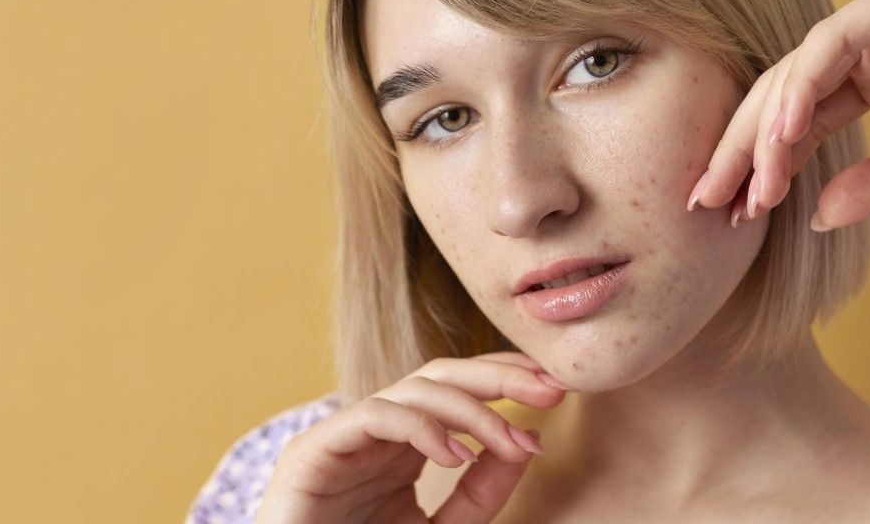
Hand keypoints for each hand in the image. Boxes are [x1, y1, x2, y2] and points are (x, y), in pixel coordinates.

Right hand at [253, 351, 568, 523]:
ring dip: (473, 410)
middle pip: (442, 375)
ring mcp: (343, 436)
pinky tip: (456, 455)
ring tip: (512, 442)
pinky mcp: (314, 450)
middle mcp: (375, 431)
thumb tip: (528, 444)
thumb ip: (480, 494)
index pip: (458, 389)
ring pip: (415, 390)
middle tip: (551, 389)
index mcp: (402, 444)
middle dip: (500, 375)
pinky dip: (420, 427)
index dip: (506, 378)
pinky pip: (374, 415)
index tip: (556, 389)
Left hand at [689, 0, 869, 230]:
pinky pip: (832, 43)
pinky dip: (803, 86)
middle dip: (740, 150)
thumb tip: (818, 215)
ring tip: (747, 183)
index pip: (798, 124)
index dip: (763, 167)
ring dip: (767, 130)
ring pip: (797, 72)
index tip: (731, 213)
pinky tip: (783, 133)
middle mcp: (863, 48)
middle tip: (705, 200)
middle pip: (781, 98)